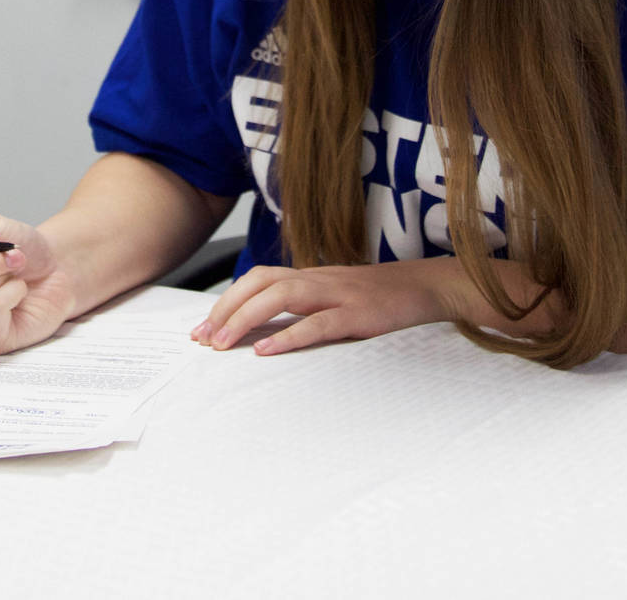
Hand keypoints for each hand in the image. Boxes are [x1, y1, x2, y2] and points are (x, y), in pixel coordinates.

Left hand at [192, 259, 463, 355]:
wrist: (425, 287)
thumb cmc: (376, 297)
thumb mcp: (333, 297)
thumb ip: (300, 307)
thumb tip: (259, 328)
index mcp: (309, 276)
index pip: (257, 279)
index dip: (226, 301)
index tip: (201, 329)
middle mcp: (317, 279)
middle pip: (260, 283)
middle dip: (226, 309)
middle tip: (202, 339)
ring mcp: (337, 294)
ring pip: (281, 297)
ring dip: (246, 319)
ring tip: (222, 343)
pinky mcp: (358, 314)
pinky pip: (317, 323)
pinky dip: (289, 336)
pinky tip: (266, 350)